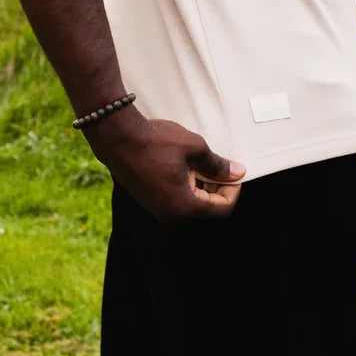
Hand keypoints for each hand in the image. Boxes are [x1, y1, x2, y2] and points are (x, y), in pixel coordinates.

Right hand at [85, 105, 245, 221]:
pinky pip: (178, 199)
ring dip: (202, 184)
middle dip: (217, 186)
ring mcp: (160, 210)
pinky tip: (185, 164)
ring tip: (199, 160)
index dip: (233, 190)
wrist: (118, 138)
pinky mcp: (151, 202)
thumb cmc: (156, 142)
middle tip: (218, 163)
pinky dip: (187, 185)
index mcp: (184, 207)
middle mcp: (172, 216)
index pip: (222, 209)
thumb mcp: (193, 147)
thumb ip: (217, 164)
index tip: (233, 171)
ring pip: (193, 203)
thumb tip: (237, 172)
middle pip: (208, 208)